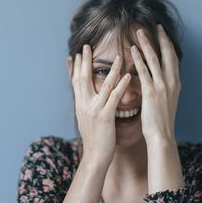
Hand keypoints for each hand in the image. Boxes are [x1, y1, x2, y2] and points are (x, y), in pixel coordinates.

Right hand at [71, 44, 131, 164]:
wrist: (94, 156)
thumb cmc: (94, 138)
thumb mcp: (85, 119)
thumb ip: (85, 105)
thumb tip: (85, 97)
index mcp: (79, 105)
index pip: (75, 81)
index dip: (74, 67)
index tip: (74, 54)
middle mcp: (84, 104)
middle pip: (83, 78)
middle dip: (84, 61)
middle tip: (86, 46)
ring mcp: (94, 109)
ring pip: (102, 85)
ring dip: (110, 69)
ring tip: (116, 56)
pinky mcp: (105, 116)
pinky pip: (114, 97)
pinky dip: (121, 85)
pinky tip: (127, 76)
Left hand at [130, 24, 180, 141]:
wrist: (162, 135)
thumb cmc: (162, 121)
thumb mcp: (168, 101)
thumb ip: (166, 89)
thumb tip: (163, 82)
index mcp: (175, 83)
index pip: (173, 59)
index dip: (168, 45)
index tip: (164, 34)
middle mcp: (171, 82)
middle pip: (167, 54)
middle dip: (161, 38)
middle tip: (156, 26)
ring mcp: (162, 86)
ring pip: (155, 59)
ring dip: (147, 43)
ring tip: (140, 31)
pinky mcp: (151, 92)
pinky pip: (144, 71)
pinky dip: (139, 58)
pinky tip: (133, 49)